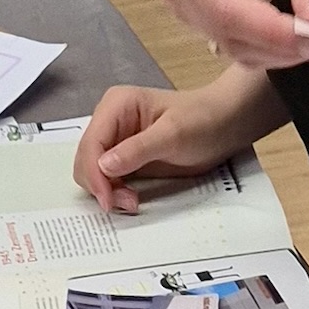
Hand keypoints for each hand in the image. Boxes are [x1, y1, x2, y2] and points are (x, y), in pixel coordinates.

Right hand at [75, 83, 243, 212]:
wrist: (223, 125)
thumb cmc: (202, 120)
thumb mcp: (172, 135)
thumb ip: (138, 149)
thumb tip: (104, 166)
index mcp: (116, 106)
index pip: (91, 144)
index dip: (94, 174)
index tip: (108, 200)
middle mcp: (109, 121)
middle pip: (85, 160)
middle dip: (100, 185)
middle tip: (127, 202)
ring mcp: (115, 141)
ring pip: (92, 173)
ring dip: (106, 192)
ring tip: (132, 201)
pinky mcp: (124, 159)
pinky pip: (107, 180)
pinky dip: (114, 193)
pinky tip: (132, 198)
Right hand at [158, 0, 308, 62]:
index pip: (230, 11)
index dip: (276, 33)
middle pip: (230, 35)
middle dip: (284, 45)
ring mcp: (191, 1)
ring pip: (236, 47)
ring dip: (282, 51)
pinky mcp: (209, 11)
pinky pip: (242, 42)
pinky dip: (276, 45)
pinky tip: (308, 32)